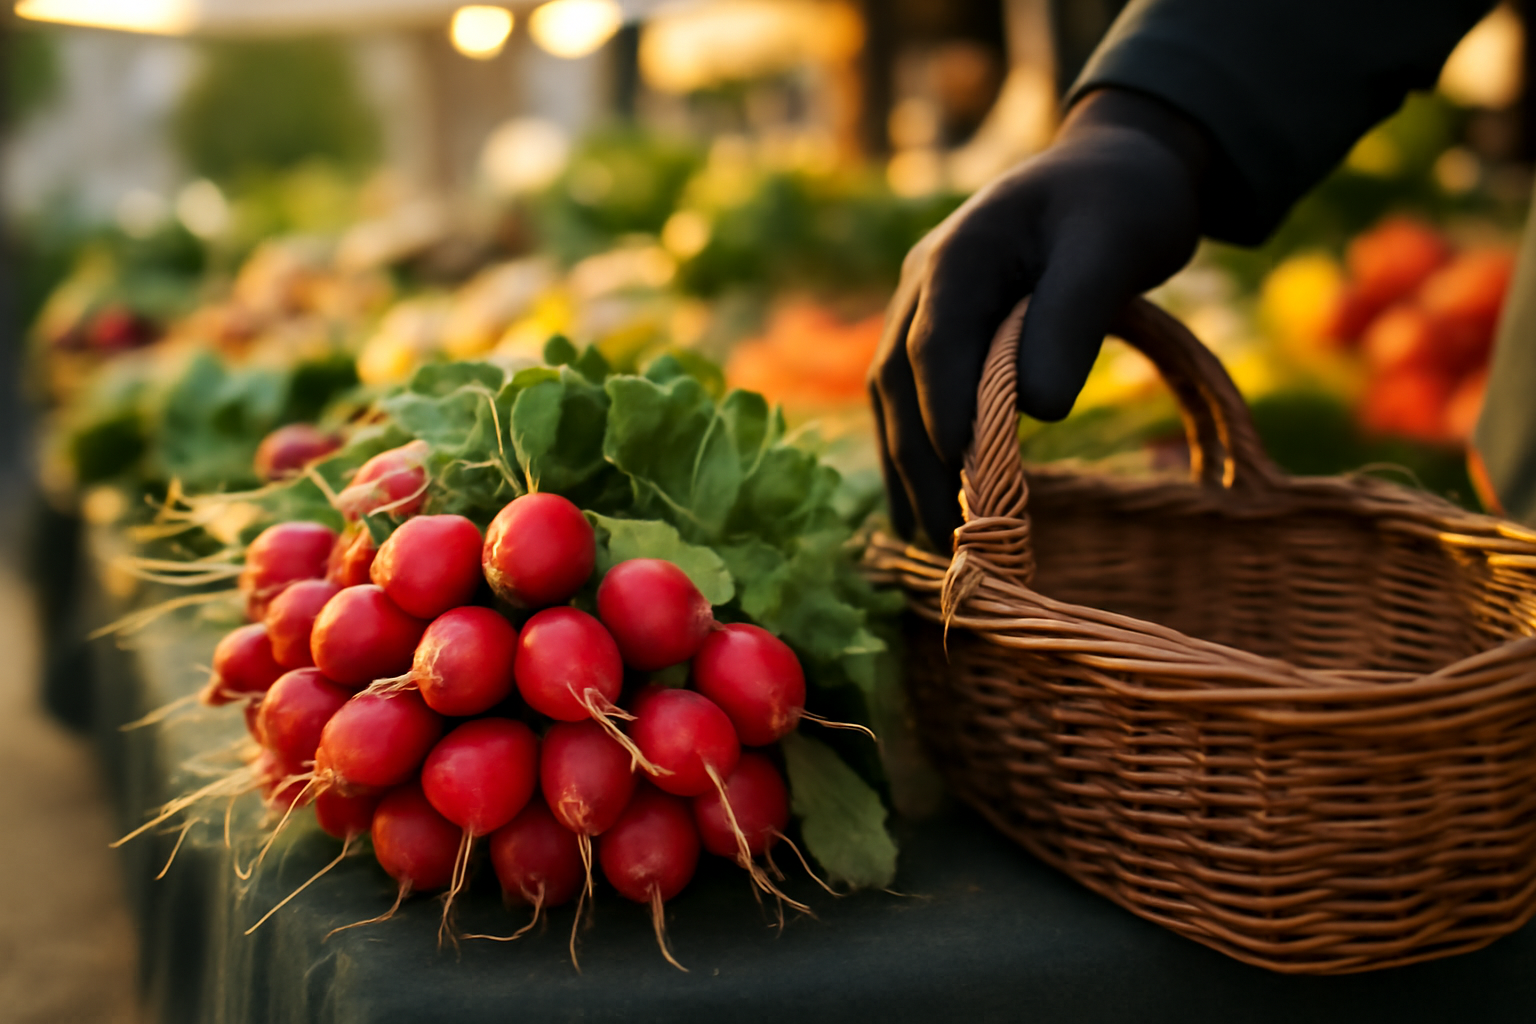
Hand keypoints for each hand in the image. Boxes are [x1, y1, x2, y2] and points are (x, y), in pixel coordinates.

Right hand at [870, 88, 1208, 545]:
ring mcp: (920, 308)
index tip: (965, 474)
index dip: (943, 410)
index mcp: (961, 253)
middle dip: (918, 463)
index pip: (935, 344)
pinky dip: (914, 454)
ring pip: (892, 397)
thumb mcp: (1115, 248)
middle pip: (898, 382)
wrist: (1110, 169)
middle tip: (945, 539)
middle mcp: (923, 282)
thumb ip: (1073, 320)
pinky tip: (927, 509)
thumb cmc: (1122, 203)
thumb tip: (1038, 410)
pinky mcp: (935, 333)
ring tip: (930, 543)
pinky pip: (908, 399)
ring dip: (907, 469)